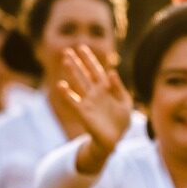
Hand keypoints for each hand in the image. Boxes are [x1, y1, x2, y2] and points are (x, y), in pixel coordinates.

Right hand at [58, 45, 132, 159]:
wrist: (114, 139)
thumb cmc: (121, 120)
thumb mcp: (125, 103)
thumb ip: (118, 88)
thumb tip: (111, 72)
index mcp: (106, 89)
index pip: (97, 71)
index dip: (90, 60)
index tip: (81, 48)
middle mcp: (95, 93)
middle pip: (84, 74)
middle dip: (77, 63)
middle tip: (67, 51)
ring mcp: (88, 101)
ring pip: (78, 83)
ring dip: (72, 72)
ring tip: (65, 60)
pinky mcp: (83, 112)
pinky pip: (73, 101)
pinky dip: (67, 94)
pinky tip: (61, 85)